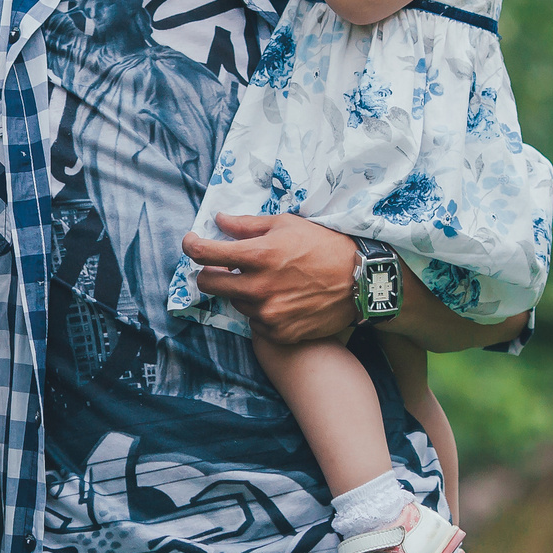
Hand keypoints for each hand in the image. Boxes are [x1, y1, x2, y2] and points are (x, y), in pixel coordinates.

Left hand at [179, 212, 357, 342]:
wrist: (361, 282)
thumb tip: (218, 220)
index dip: (192, 246)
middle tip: (223, 266)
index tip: (192, 242)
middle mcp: (258, 287)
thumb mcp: (286, 225)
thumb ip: (247, 225)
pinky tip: (282, 299)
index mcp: (258, 255)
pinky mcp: (278, 333)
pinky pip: (255, 322)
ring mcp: (267, 314)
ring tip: (269, 280)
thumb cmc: (324, 247)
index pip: (204, 254)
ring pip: (235, 301)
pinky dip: (261, 310)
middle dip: (210, 272)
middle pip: (209, 283)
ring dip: (242, 290)